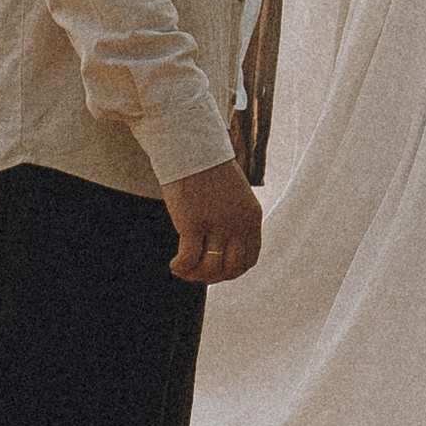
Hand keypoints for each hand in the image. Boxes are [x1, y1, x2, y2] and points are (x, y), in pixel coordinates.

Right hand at [162, 155, 263, 283]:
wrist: (192, 148)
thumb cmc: (208, 171)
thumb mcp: (234, 197)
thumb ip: (234, 221)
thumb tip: (220, 253)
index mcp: (251, 216)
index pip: (249, 259)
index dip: (232, 272)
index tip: (215, 270)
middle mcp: (238, 222)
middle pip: (230, 269)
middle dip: (212, 277)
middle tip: (195, 272)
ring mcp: (217, 223)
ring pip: (210, 268)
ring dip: (194, 275)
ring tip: (182, 269)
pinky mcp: (193, 222)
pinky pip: (189, 259)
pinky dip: (181, 267)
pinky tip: (174, 264)